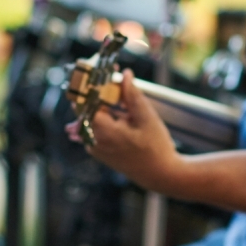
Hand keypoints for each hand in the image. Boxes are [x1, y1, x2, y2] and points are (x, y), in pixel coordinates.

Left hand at [68, 69, 180, 191]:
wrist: (160, 175)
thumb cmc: (156, 147)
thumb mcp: (146, 118)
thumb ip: (132, 95)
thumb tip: (125, 74)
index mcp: (102, 130)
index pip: (86, 99)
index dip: (94, 82)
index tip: (108, 71)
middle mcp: (92, 139)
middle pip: (86, 107)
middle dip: (98, 91)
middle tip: (115, 79)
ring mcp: (93, 146)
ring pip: (89, 117)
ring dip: (102, 104)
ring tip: (120, 95)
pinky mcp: (97, 150)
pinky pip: (93, 127)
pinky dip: (103, 117)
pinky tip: (119, 112)